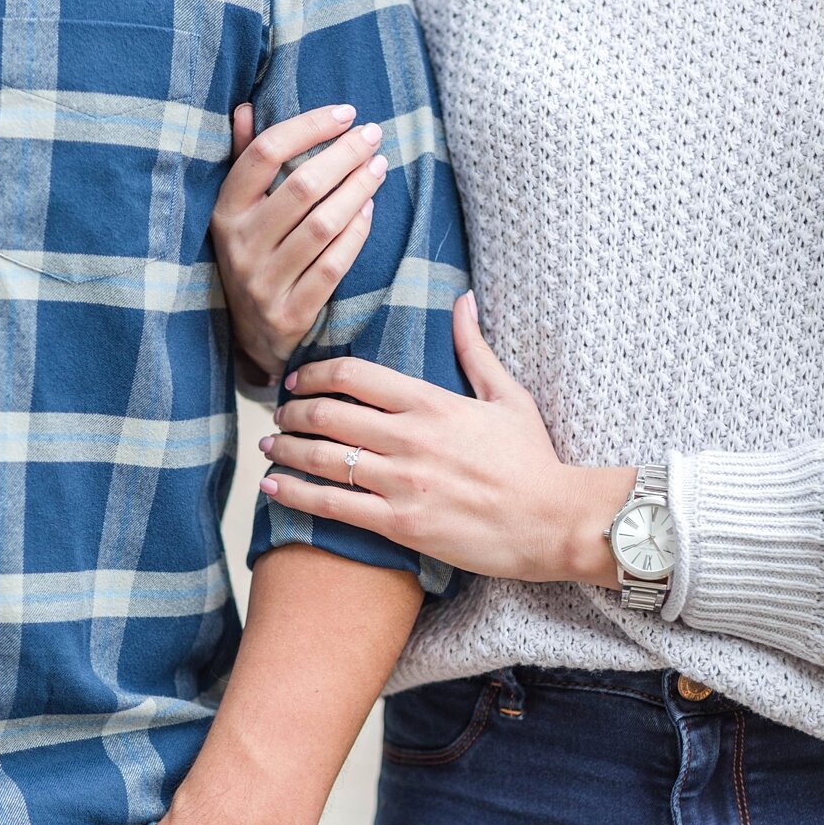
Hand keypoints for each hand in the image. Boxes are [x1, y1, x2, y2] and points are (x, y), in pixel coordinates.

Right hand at [209, 102, 387, 379]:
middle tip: (374, 135)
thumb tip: (246, 107)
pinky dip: (356, 234)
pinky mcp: (291, 312)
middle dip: (343, 155)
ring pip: (322, 225)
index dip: (308, 128)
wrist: (250, 339)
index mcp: (224, 212)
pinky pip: (333, 266)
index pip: (264, 154)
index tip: (345, 112)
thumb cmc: (252, 257)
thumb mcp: (237, 213)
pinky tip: (371, 209)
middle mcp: (240, 244)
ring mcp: (263, 281)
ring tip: (380, 166)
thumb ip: (244, 162)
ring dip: (357, 190)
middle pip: (301, 187)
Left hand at [258, 291, 636, 584]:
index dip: (314, 374)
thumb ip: (475, 349)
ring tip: (270, 449)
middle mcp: (410, 439)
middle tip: (279, 416)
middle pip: (327, 415)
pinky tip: (273, 488)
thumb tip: (462, 300)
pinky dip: (296, 494)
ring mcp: (402, 482)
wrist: (552, 521)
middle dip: (292, 413)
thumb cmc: (533, 460)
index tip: (298, 380)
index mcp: (432, 403)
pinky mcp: (400, 524)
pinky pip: (333, 506)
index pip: (353, 376)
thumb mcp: (509, 397)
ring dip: (286, 450)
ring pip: (322, 459)